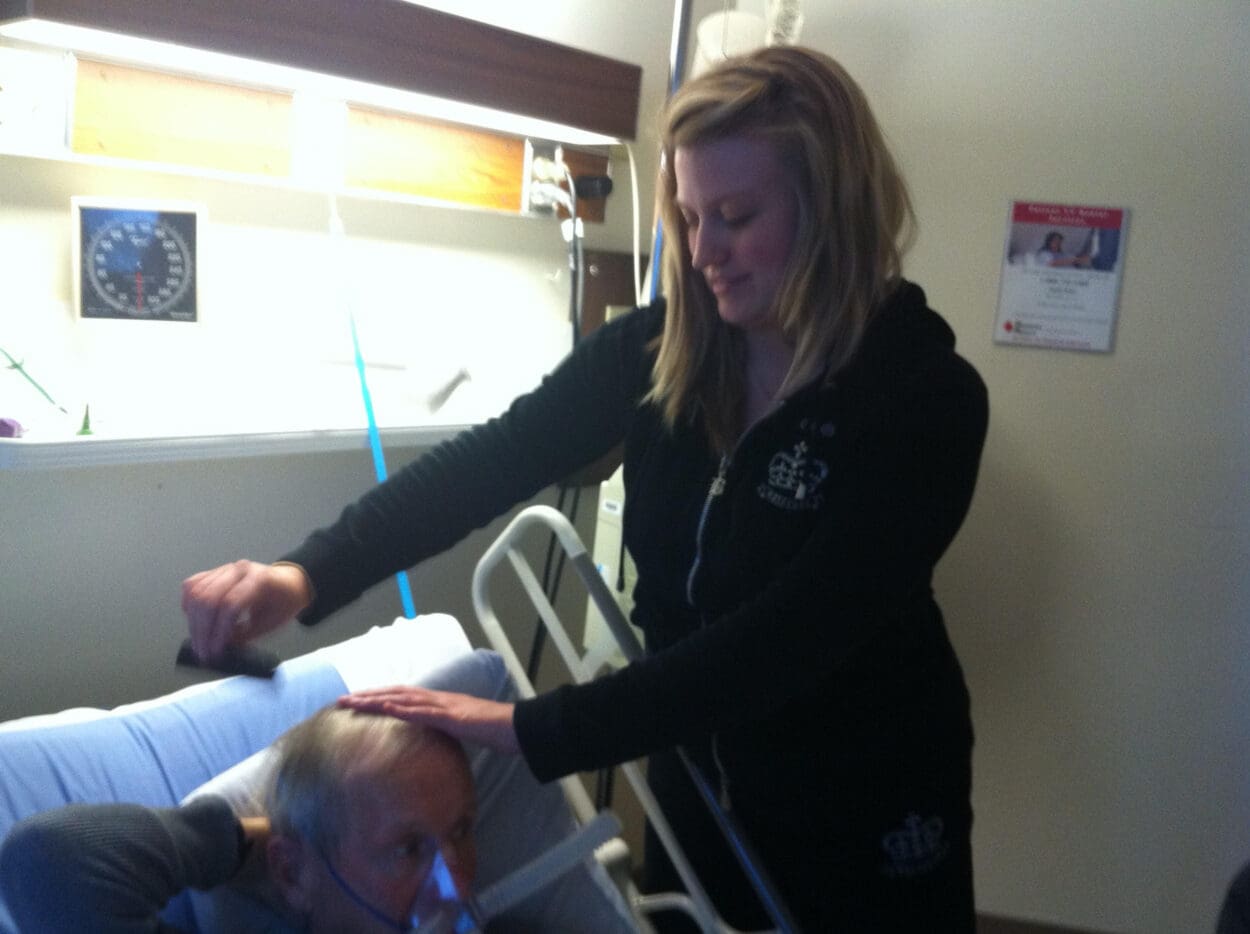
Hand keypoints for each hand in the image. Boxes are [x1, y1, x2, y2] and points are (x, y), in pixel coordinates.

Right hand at [182, 560, 311, 661]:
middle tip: (204, 652)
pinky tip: (193, 620)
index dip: (219, 631)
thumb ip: (244, 636)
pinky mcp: (215, 573)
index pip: (230, 605)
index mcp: (259, 579)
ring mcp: (225, 569)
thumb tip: (219, 649)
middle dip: (203, 630)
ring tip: (199, 642)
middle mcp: (239, 571)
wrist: (288, 583)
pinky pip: (193, 585)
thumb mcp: (269, 624)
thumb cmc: (282, 603)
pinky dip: (189, 604)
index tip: (216, 651)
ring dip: (193, 622)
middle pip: (208, 599)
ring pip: (197, 593)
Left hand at [338, 686, 518, 754]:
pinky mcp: (452, 716)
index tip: (357, 701)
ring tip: (354, 701)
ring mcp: (444, 706)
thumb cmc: (493, 731)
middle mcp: (438, 700)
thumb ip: (445, 731)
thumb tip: (431, 741)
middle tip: (342, 700)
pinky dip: (403, 709)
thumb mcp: (462, 731)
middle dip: (368, 696)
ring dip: (377, 699)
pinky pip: (423, 712)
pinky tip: (386, 708)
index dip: (379, 698)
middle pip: (396, 694)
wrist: (516, 727)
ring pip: (404, 699)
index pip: (403, 698)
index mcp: (439, 704)